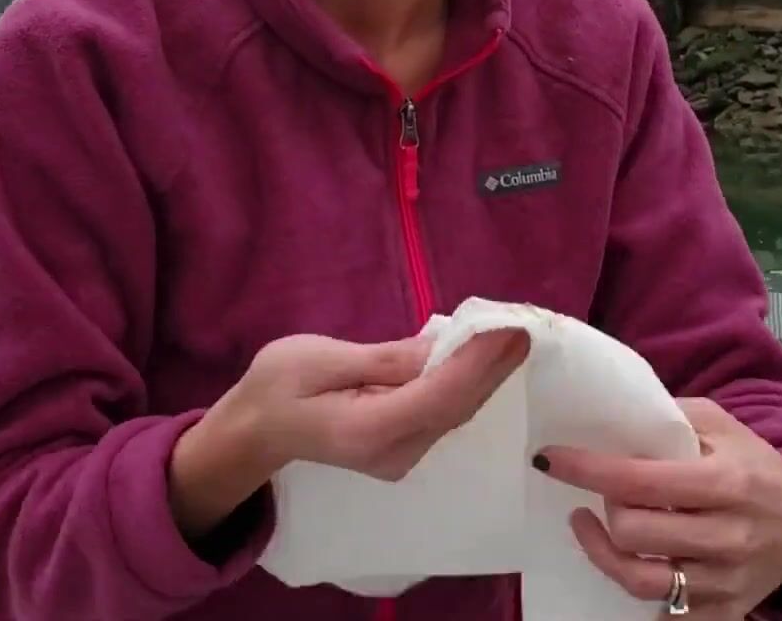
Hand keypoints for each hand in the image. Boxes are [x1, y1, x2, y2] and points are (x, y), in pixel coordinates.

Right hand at [170, 328, 529, 540]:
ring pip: (456, 412)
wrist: (256, 431)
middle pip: (458, 407)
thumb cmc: (277, 386)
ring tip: (513, 335)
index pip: (440, 396)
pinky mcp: (405, 448)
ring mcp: (402, 457)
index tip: (509, 329)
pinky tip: (485, 358)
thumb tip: (440, 347)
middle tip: (524, 324)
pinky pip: (445, 413)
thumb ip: (383, 359)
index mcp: (369, 431)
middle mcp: (395, 453)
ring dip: (486, 375)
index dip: (479, 364)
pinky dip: (467, 384)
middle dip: (494, 366)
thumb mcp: (320, 359)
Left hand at [535, 397, 781, 618]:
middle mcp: (728, 535)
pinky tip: (626, 565)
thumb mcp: (724, 426)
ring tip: (591, 527)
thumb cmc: (756, 466)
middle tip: (602, 494)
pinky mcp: (726, 613)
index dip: (587, 469)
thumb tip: (611, 414)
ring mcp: (727, 581)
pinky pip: (666, 617)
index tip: (550, 459)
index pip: (641, 480)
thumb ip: (672, 418)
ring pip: (642, 581)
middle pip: (635, 532)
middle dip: (606, 509)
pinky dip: (637, 595)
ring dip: (603, 553)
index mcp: (727, 482)